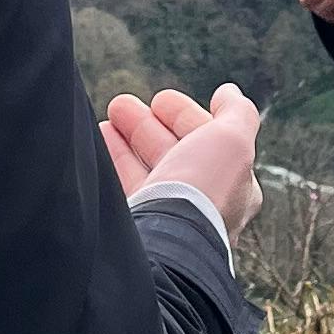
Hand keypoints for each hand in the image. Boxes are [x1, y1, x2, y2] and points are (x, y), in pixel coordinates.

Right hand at [102, 83, 262, 246]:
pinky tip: (96, 144)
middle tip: (121, 105)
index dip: (185, 116)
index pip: (207, 142)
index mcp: (231, 186)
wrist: (163, 241)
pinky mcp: (136, 226)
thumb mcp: (232, 140)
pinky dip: (110, 161)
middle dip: (147, 126)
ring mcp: (166, 217)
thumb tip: (229, 92)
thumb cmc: (203, 191)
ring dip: (126, 140)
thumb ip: (236, 113)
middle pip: (171, 155)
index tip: (160, 99)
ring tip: (107, 119)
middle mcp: (199, 204)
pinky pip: (121, 187)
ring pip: (144, 171)